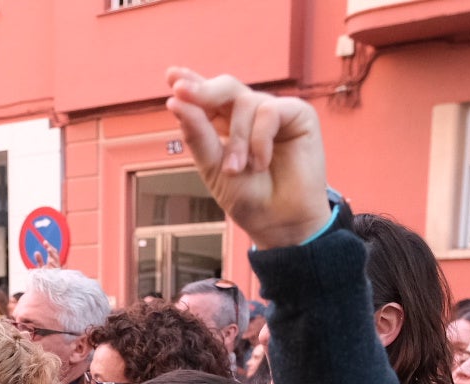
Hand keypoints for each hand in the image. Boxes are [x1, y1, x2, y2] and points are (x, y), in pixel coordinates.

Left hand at [165, 68, 331, 248]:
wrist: (279, 223)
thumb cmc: (248, 198)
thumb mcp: (213, 168)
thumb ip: (197, 134)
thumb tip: (175, 100)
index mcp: (226, 125)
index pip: (207, 98)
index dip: (191, 82)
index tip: (171, 75)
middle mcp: (249, 114)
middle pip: (225, 86)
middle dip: (203, 91)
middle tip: (181, 93)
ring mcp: (274, 113)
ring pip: (244, 102)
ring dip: (237, 139)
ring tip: (238, 169)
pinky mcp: (298, 115)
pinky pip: (269, 111)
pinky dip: (260, 139)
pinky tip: (262, 163)